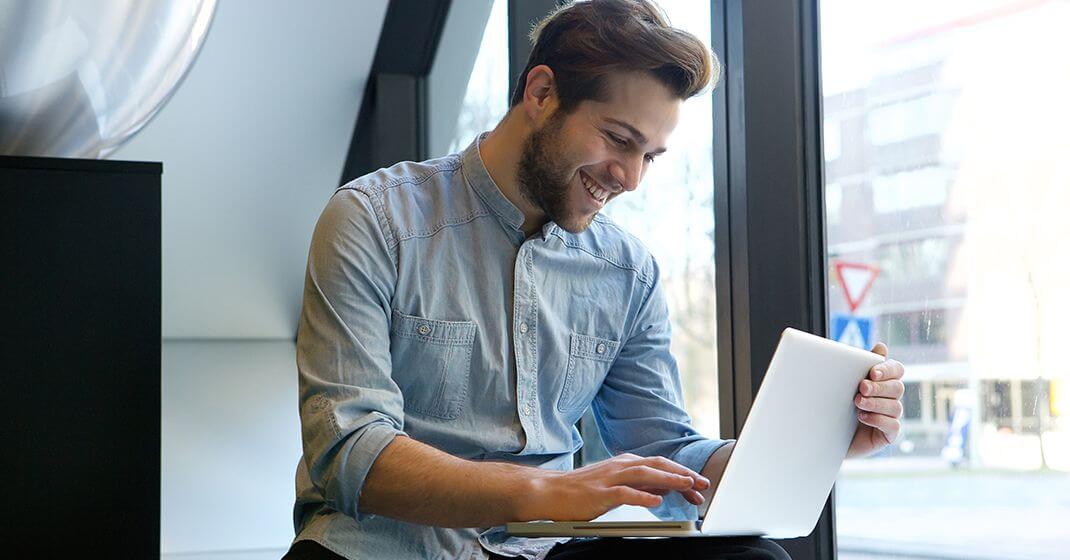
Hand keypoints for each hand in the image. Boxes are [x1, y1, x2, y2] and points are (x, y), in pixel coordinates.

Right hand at [519, 453, 710, 521]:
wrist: (550, 491)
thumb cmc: (581, 490)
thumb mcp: (615, 485)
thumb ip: (639, 485)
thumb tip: (664, 489)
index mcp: (625, 463)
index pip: (660, 465)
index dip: (682, 473)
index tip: (699, 485)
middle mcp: (620, 466)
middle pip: (658, 465)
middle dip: (682, 473)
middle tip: (702, 484)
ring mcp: (610, 478)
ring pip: (645, 474)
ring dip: (668, 479)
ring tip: (687, 485)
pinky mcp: (600, 493)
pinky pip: (625, 493)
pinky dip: (642, 497)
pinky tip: (657, 503)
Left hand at [846, 342, 904, 458]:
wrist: (824, 433)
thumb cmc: (836, 404)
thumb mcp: (845, 382)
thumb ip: (861, 364)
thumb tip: (881, 346)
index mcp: (882, 381)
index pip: (897, 369)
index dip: (888, 369)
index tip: (872, 372)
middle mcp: (889, 397)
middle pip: (897, 387)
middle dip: (879, 387)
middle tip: (861, 387)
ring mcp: (890, 416)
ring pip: (895, 406)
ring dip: (876, 403)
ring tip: (858, 403)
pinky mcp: (887, 434)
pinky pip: (893, 425)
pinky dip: (878, 419)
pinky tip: (863, 417)